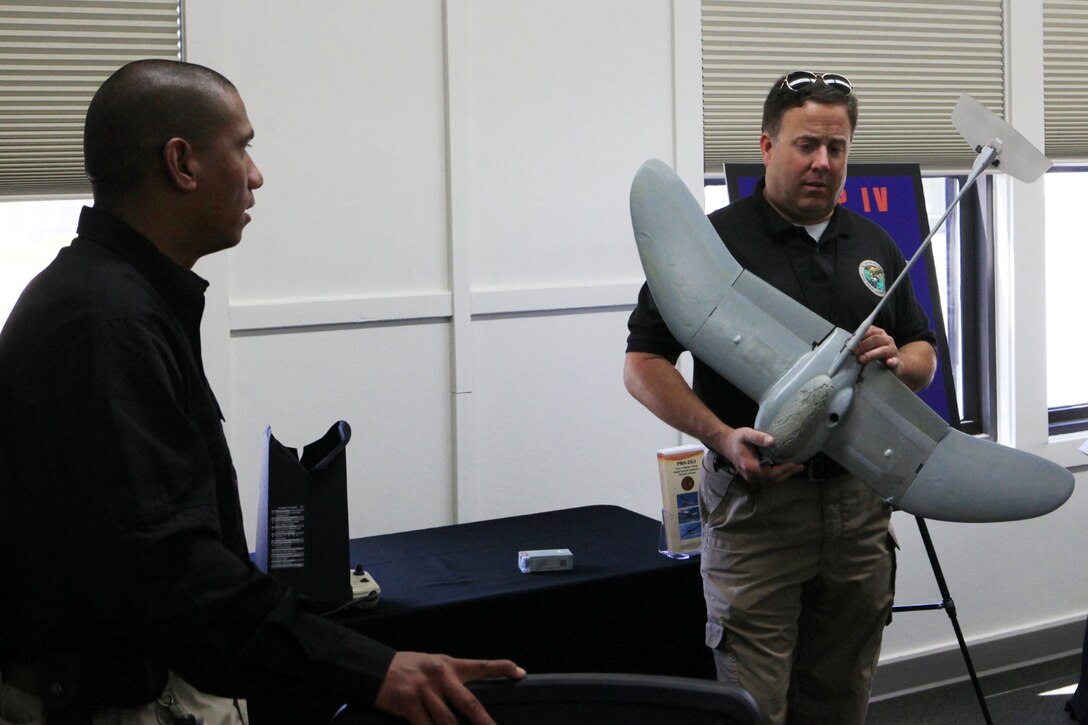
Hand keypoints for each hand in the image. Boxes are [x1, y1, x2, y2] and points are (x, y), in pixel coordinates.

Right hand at [375, 652, 525, 723]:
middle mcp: (440, 676)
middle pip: (469, 704)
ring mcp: (425, 691)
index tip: (520, 672)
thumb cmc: (407, 668)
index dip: (502, 668)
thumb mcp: (431, 665)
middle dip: (485, 723)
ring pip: (448, 722)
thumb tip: (468, 703)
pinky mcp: (409, 704)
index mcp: (449, 664)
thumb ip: (450, 679)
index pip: (481, 665)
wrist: (374, 668)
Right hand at [719, 427, 801, 485]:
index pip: (769, 473)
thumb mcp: (746, 434)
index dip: (782, 470)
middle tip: (799, 466)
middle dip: (787, 474)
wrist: (726, 444)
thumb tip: (772, 441)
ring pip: (771, 482)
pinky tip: (786, 470)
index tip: (793, 464)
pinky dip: (778, 476)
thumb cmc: (736, 439)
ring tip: (796, 468)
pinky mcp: (753, 477)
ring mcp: (751, 478)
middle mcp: (750, 475)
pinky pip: (768, 480)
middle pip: (772, 480)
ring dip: (784, 476)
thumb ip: (758, 437)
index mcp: (749, 466)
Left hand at [854, 325, 899, 371]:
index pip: (869, 330)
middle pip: (875, 339)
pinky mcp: (896, 361)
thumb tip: (847, 344)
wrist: (892, 364)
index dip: (859, 336)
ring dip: (871, 354)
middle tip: (853, 353)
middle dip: (862, 345)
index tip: (851, 342)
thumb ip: (859, 343)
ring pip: (883, 350)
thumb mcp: (868, 346)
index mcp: (879, 333)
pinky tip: (888, 363)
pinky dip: (891, 362)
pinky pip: (894, 361)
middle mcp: (887, 339)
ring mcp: (893, 350)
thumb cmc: (876, 353)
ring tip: (861, 360)